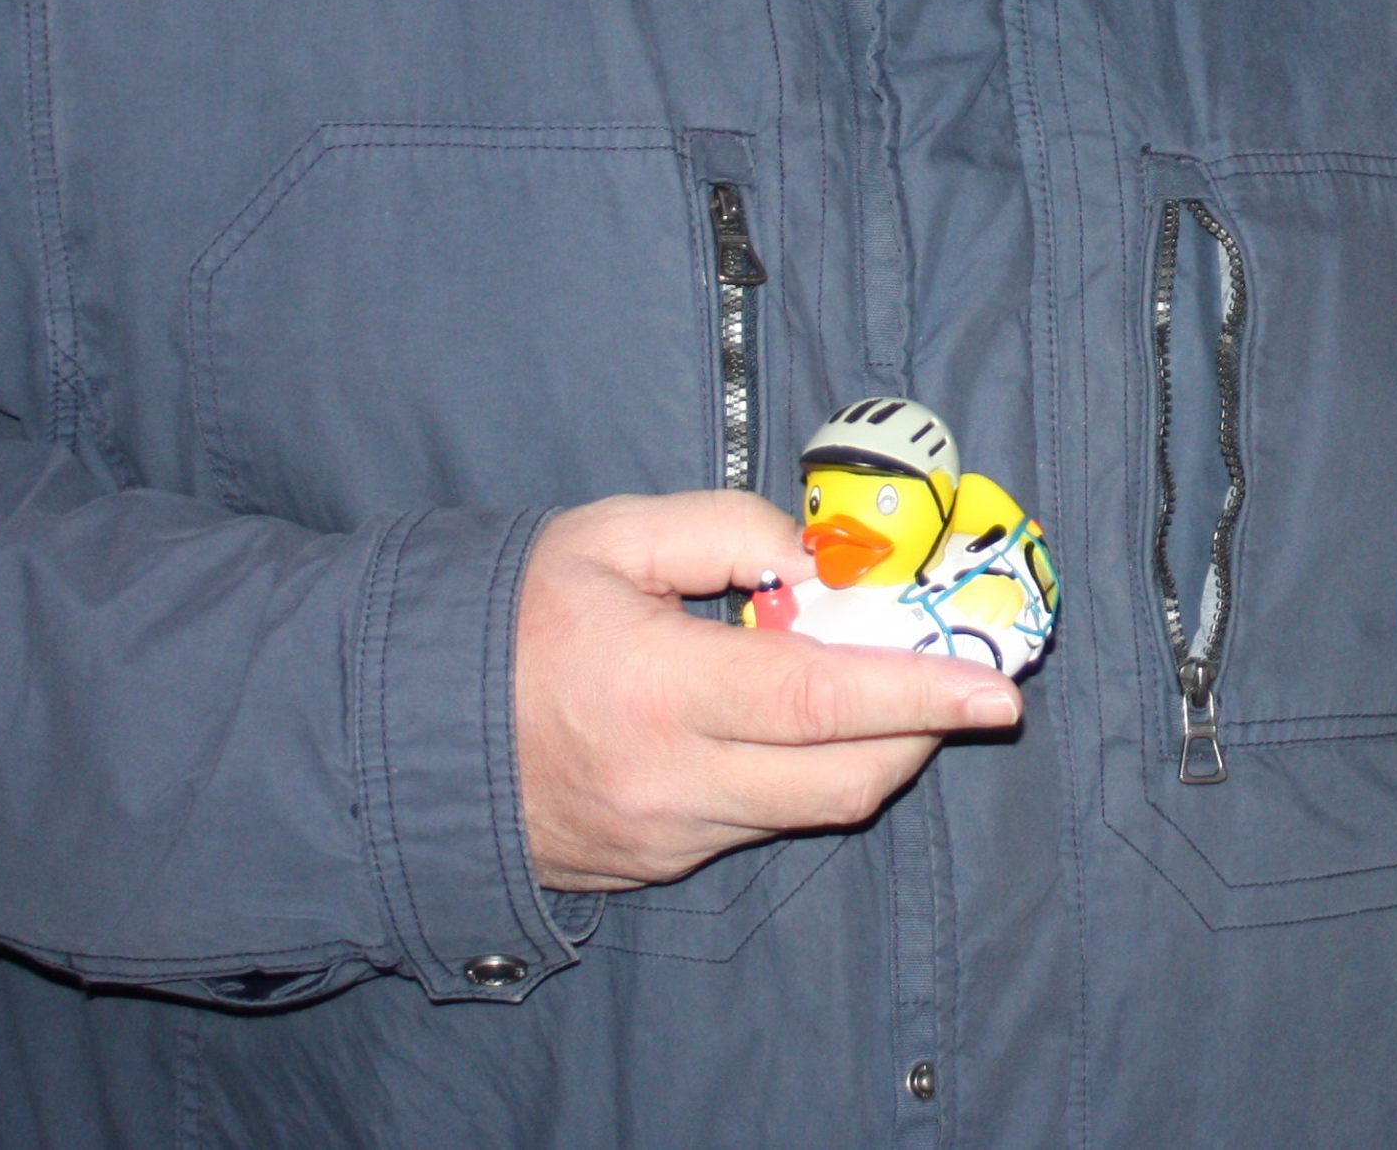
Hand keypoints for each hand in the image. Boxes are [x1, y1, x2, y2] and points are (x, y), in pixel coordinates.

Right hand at [515, 490, 1021, 893]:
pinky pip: (754, 824)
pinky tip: (785, 725)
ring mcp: (663, 839)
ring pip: (807, 807)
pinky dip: (794, 776)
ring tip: (878, 689)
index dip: (922, 695)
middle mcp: (670, 783)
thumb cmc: (509, 616)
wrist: (400, 730)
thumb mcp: (608, 535)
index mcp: (659, 691)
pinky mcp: (652, 867)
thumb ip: (725, 530)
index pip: (825, 703)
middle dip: (921, 731)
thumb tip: (817, 561)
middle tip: (963, 682)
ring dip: (864, 752)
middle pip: (843, 777)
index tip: (996, 688)